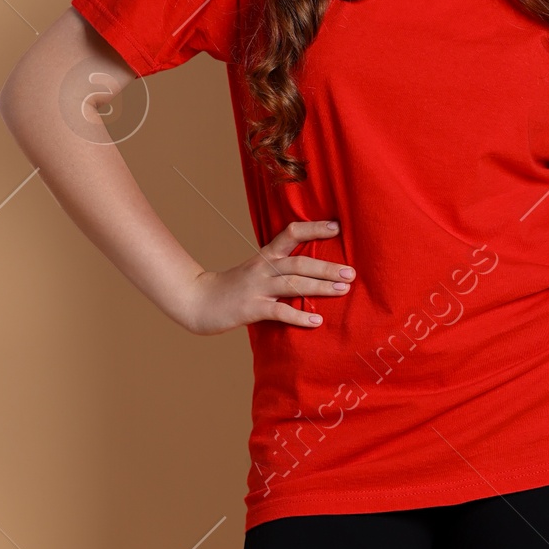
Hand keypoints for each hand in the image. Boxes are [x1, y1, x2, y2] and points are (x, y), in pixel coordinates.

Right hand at [180, 219, 354, 333]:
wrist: (198, 302)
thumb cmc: (233, 287)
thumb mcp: (256, 270)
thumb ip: (280, 266)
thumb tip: (313, 266)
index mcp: (266, 255)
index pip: (291, 233)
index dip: (314, 229)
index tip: (337, 227)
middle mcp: (263, 268)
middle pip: (299, 262)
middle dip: (327, 267)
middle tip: (351, 272)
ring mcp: (256, 288)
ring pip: (293, 284)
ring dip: (320, 287)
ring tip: (343, 290)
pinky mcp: (251, 309)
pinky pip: (279, 312)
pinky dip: (299, 317)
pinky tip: (317, 321)